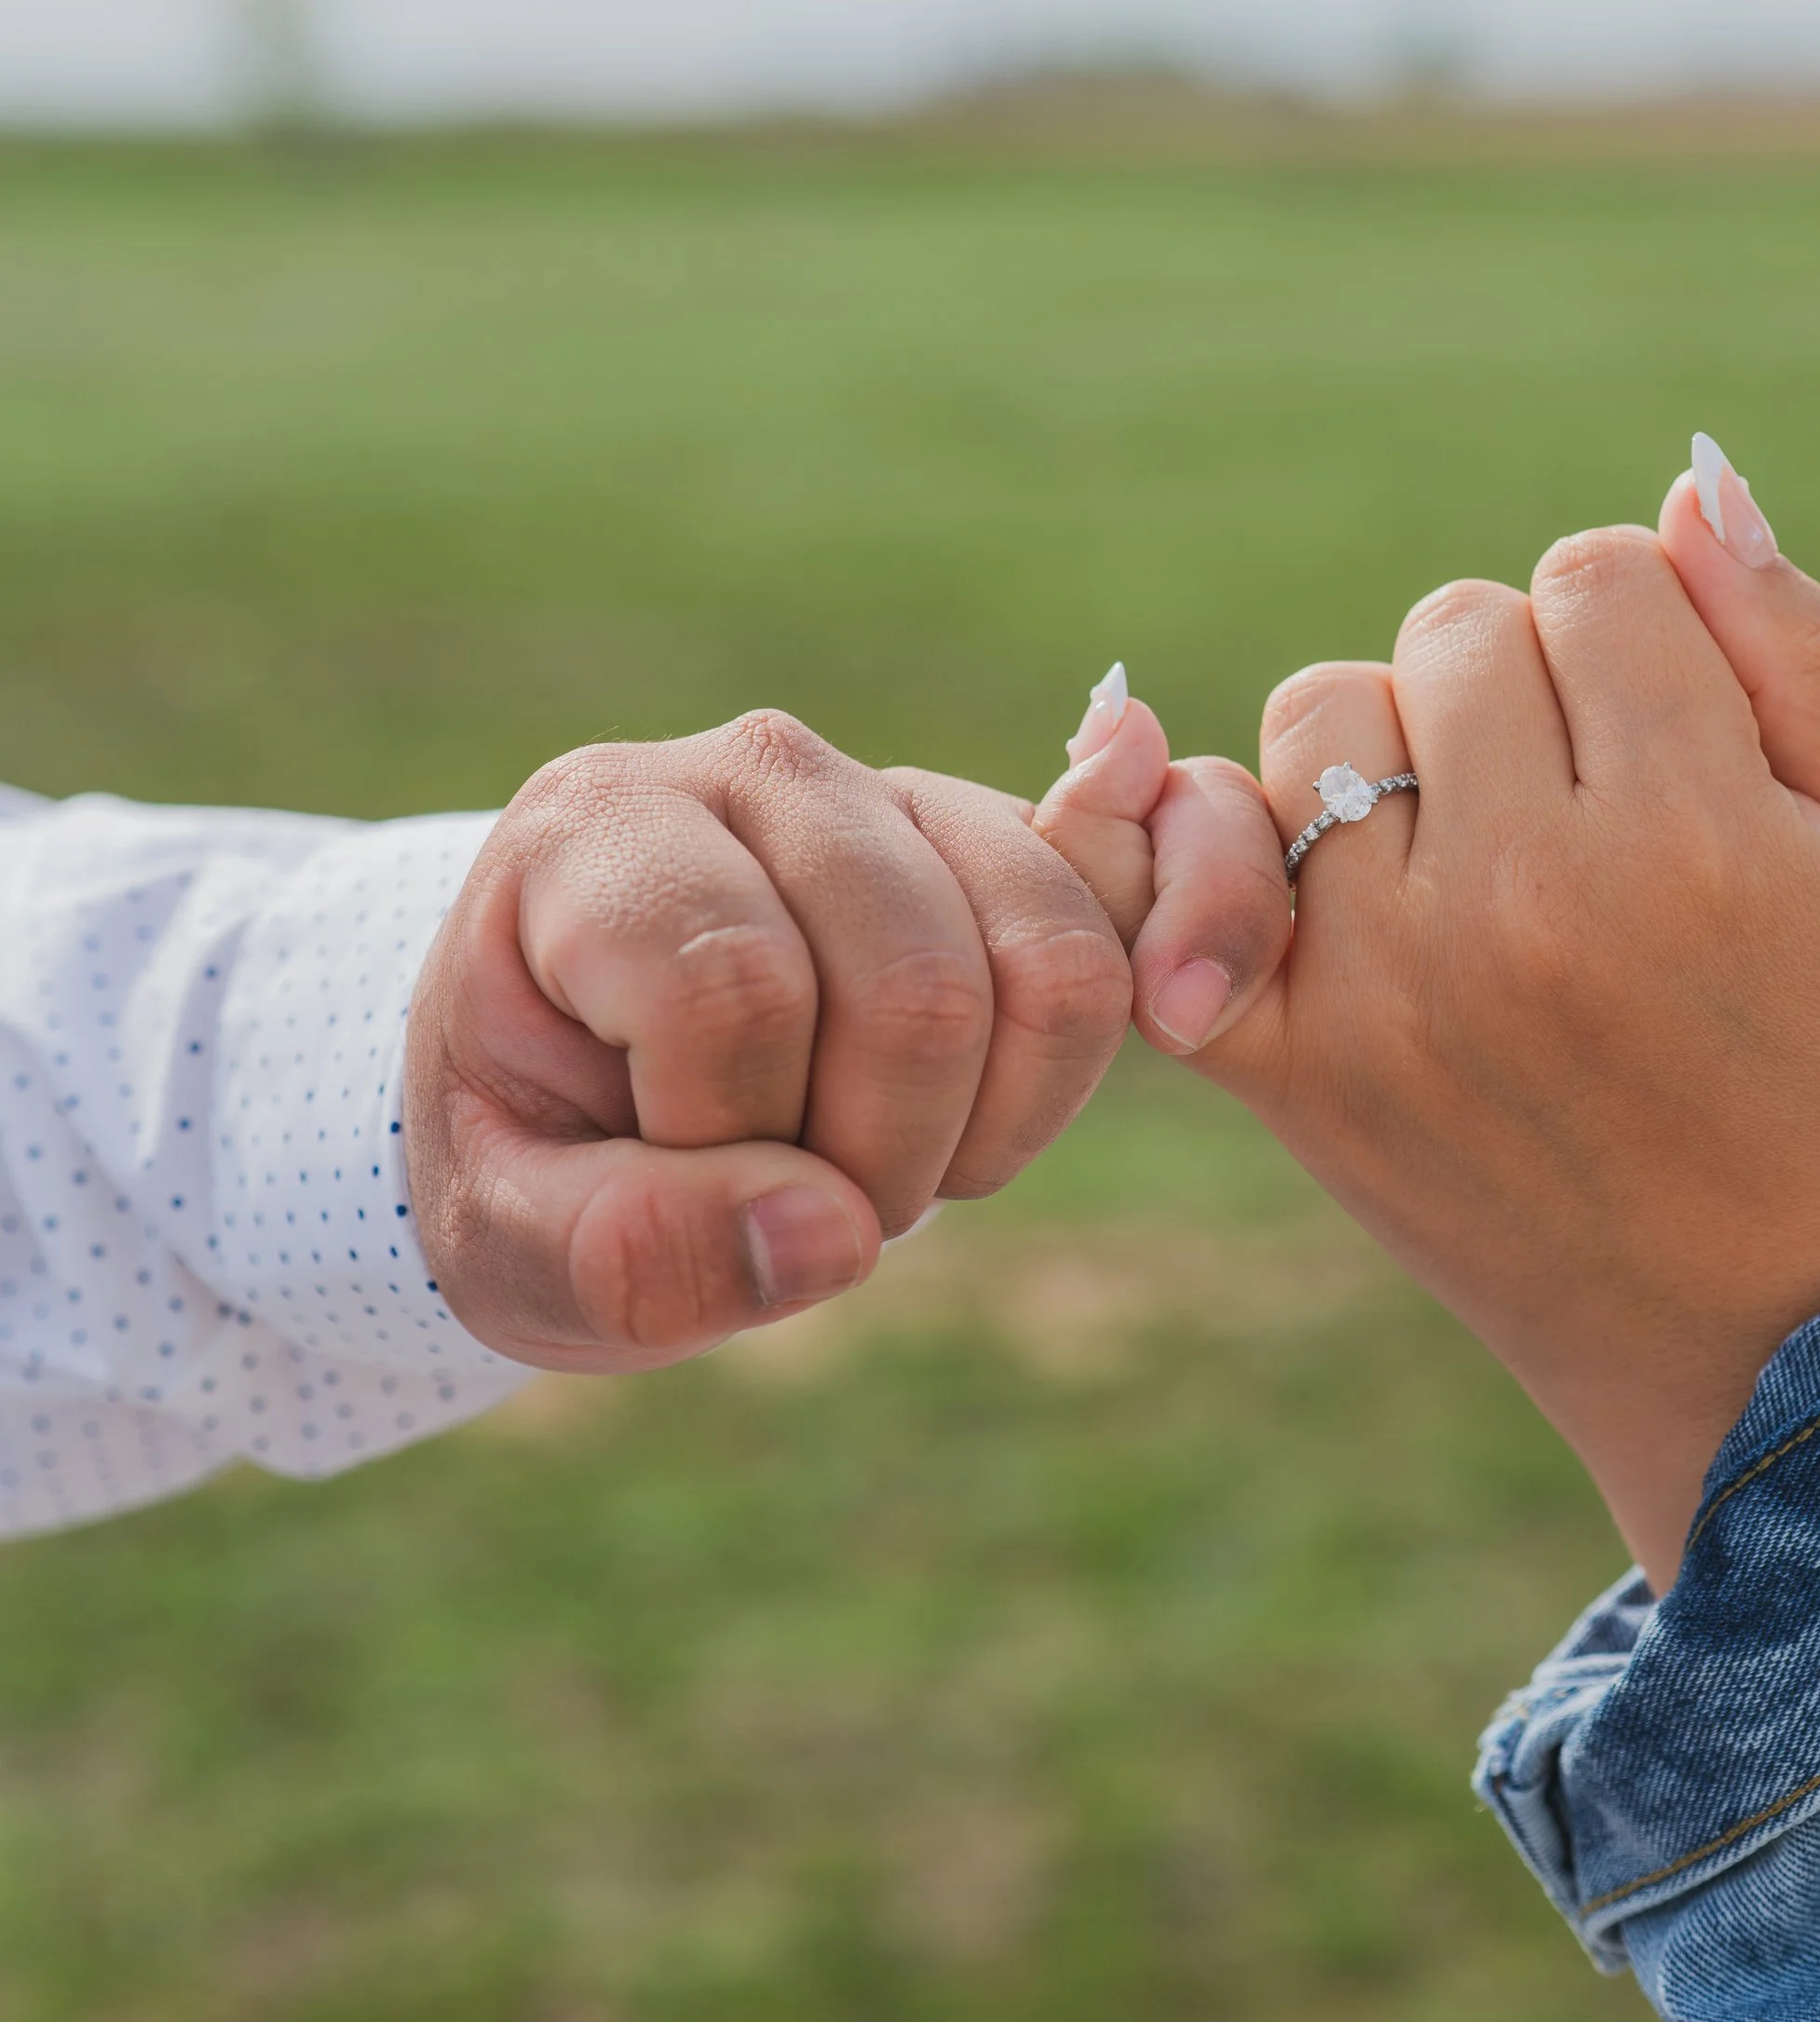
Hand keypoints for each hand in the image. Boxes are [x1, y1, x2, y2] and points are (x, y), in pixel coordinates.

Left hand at [404, 698, 1284, 1373]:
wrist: (587, 1071)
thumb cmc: (535, 1147)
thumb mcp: (508, 1235)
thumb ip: (628, 1252)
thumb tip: (835, 1238)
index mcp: (600, 829)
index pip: (735, 990)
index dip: (730, 1143)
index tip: (669, 1185)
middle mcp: (762, 769)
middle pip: (917, 989)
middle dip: (877, 1163)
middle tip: (791, 1199)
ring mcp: (901, 793)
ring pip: (1051, 964)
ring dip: (979, 1129)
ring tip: (872, 1160)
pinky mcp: (1003, 842)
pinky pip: (1109, 956)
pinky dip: (1057, 1086)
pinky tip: (965, 1122)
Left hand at [1155, 452, 1819, 1589]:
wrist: (1743, 1323)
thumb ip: (1802, 649)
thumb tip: (1686, 486)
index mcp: (1688, 832)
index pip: (1591, 576)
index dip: (1636, 634)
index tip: (1667, 731)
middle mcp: (1520, 900)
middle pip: (1451, 629)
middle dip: (1522, 685)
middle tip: (1580, 806)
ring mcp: (1387, 985)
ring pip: (1322, 716)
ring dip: (1391, 750)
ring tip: (1471, 852)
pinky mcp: (1292, 1063)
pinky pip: (1178, 876)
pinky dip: (1183, 842)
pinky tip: (1205, 828)